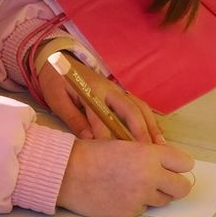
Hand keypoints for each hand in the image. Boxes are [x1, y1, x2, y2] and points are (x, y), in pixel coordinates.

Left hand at [37, 54, 164, 143]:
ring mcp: (117, 90)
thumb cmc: (56, 83)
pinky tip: (156, 135)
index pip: (102, 116)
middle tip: (147, 152)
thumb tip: (88, 139)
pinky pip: (139, 106)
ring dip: (150, 126)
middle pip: (130, 110)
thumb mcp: (57, 100)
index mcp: (92, 90)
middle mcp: (109, 89)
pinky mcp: (120, 93)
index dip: (106, 136)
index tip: (111, 154)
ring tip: (159, 146)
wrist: (58, 62)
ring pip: (140, 108)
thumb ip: (73, 118)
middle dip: (140, 131)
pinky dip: (149, 120)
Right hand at [56, 138, 194, 216]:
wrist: (65, 173)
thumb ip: (147, 155)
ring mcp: (140, 197)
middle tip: (162, 182)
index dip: (177, 165)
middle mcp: (149, 176)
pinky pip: (143, 209)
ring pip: (164, 200)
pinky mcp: (129, 212)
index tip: (171, 167)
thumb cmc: (90, 155)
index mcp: (148, 154)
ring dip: (155, 194)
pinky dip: (136, 203)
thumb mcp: (122, 144)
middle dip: (175, 184)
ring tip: (134, 186)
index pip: (185, 163)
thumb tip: (165, 166)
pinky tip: (120, 194)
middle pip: (183, 187)